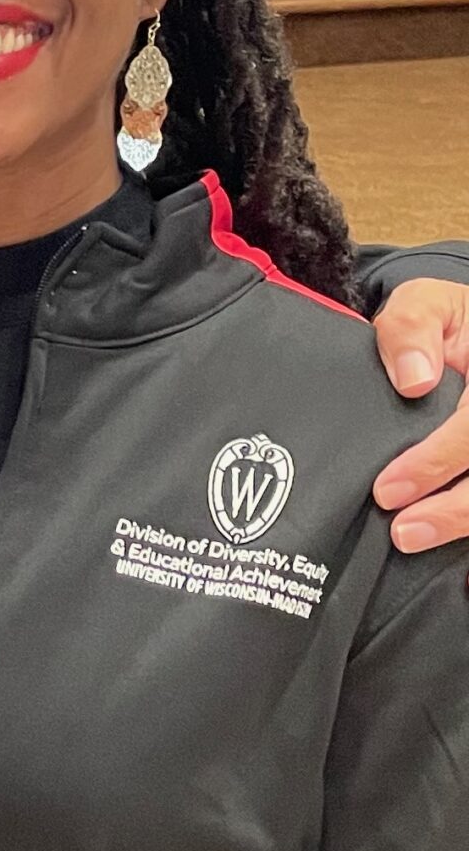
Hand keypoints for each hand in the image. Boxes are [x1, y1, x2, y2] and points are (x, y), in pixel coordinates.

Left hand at [371, 277, 468, 552]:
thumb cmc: (448, 323)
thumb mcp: (427, 304)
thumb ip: (412, 328)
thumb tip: (415, 381)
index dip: (436, 462)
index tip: (388, 488)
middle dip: (455, 510)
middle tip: (402, 531)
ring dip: (464, 523)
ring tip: (414, 540)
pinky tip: (447, 546)